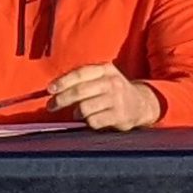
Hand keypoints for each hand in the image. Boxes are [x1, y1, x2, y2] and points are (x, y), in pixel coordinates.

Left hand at [49, 65, 164, 130]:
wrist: (142, 103)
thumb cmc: (114, 90)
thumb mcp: (103, 77)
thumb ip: (83, 79)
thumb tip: (53, 88)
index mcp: (106, 70)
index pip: (80, 73)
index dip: (63, 82)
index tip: (50, 89)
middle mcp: (112, 82)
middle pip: (79, 92)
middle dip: (61, 100)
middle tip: (51, 106)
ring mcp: (116, 99)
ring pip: (84, 108)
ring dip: (75, 113)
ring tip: (76, 114)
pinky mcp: (119, 116)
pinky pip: (94, 121)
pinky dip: (88, 122)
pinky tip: (91, 120)